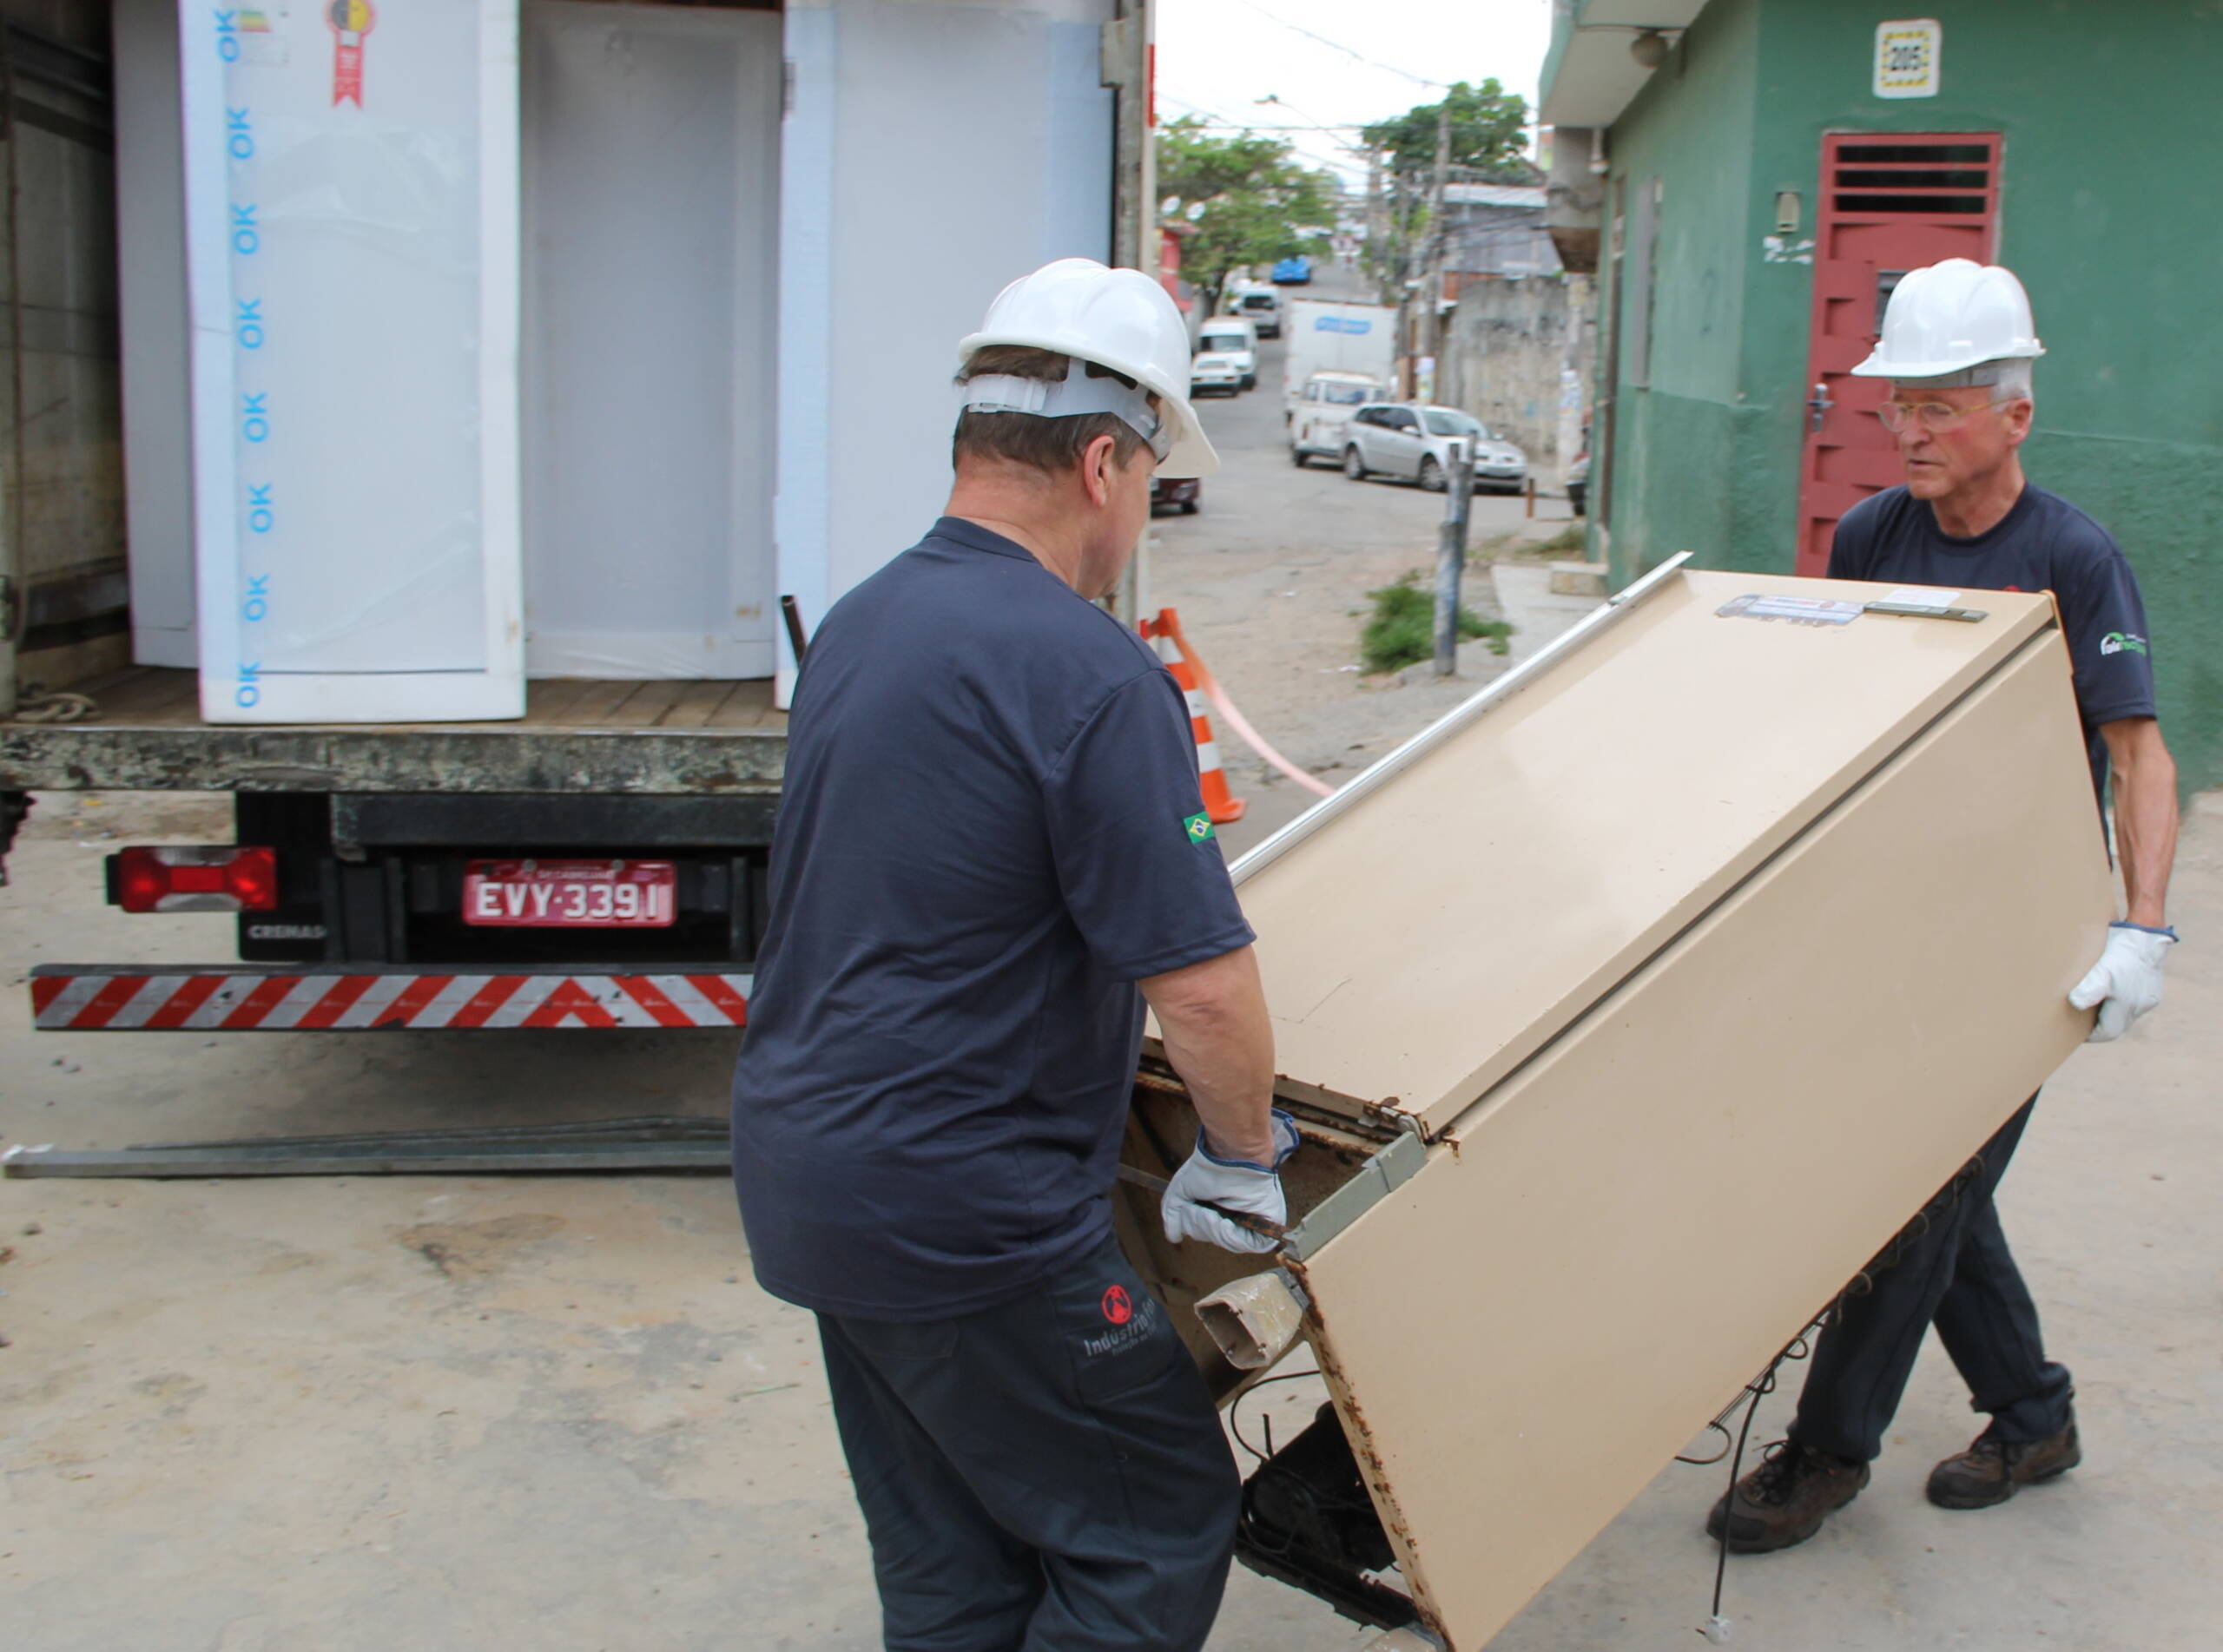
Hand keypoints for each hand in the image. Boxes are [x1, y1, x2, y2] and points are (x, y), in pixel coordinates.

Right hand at [1161, 1110, 1299, 1253]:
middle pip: (1216, 1238)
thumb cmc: (1208, 1167)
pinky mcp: (1268, 1222)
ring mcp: (1253, 1217)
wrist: (1231, 1153)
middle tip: (1199, 1209)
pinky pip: (1250, 1243)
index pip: (1206, 1230)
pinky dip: (1232, 1237)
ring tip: (1210, 1213)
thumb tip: (1173, 1237)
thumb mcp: (1180, 1192)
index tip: (1190, 1209)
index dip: (1196, 1225)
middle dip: (1203, 1227)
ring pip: (1231, 1242)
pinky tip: (1225, 1223)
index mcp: (1220, 1205)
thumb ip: (1174, 1216)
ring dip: (1214, 1231)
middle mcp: (1237, 1212)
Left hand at [2068, 922, 2175, 1042]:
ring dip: (2108, 1012)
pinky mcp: (2150, 986)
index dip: (2092, 1035)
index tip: (2076, 1033)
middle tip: (2078, 1021)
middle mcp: (2141, 1005)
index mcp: (2129, 1005)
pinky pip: (2132, 1001)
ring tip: (2089, 1006)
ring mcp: (2148, 996)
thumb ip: (2089, 989)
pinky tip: (2105, 991)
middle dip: (2098, 1025)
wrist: (2146, 932)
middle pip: (2117, 1024)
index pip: (2109, 1032)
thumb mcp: (2102, 970)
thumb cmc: (2122, 950)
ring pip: (2125, 1013)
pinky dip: (2117, 1001)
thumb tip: (2076, 1004)